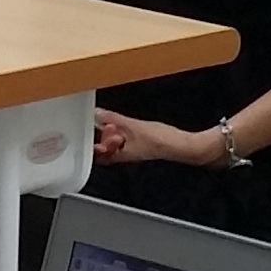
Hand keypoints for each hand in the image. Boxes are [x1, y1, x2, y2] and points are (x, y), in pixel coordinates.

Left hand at [93, 112, 222, 168]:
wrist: (180, 144)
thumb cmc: (161, 141)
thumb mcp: (133, 126)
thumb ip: (114, 120)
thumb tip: (98, 114)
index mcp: (121, 155)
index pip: (99, 155)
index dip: (92, 145)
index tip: (91, 130)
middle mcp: (126, 155)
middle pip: (106, 149)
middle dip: (103, 136)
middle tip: (105, 124)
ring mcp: (134, 150)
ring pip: (117, 143)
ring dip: (113, 132)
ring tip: (114, 122)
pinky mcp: (142, 143)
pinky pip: (127, 138)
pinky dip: (123, 130)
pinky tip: (125, 123)